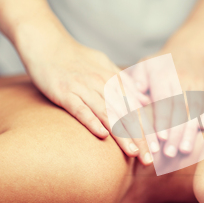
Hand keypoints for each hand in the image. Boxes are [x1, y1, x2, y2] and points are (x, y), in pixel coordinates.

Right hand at [22, 33, 149, 160]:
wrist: (47, 43)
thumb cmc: (77, 58)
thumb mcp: (106, 66)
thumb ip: (126, 84)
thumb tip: (145, 101)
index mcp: (114, 81)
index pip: (134, 110)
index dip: (146, 130)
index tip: (156, 150)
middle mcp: (102, 85)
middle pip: (125, 115)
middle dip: (139, 138)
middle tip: (148, 159)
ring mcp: (83, 88)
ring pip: (107, 114)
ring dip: (121, 134)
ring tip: (133, 152)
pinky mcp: (64, 92)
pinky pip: (80, 108)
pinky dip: (91, 121)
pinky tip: (101, 135)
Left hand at [131, 49, 203, 158]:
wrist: (189, 51)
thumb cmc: (160, 65)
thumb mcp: (144, 65)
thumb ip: (137, 79)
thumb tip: (136, 92)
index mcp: (164, 75)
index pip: (164, 99)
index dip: (163, 120)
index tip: (161, 138)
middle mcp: (184, 80)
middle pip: (181, 109)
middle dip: (176, 133)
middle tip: (170, 152)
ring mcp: (200, 86)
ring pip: (196, 112)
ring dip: (190, 133)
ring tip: (185, 150)